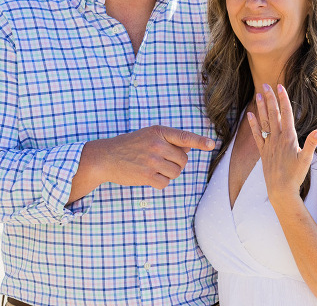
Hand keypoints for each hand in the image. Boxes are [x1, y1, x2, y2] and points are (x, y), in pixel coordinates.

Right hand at [82, 125, 214, 190]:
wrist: (106, 157)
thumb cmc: (129, 146)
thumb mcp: (148, 135)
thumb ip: (168, 141)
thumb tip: (187, 151)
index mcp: (158, 132)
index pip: (184, 137)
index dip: (199, 141)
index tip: (211, 144)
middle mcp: (156, 145)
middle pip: (183, 160)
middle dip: (176, 164)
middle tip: (161, 161)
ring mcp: (151, 160)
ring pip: (176, 173)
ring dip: (168, 174)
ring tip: (153, 168)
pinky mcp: (146, 175)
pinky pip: (165, 183)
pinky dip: (160, 182)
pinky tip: (148, 176)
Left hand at [247, 84, 316, 205]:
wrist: (280, 190)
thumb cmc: (296, 175)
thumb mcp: (306, 159)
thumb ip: (311, 143)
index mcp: (289, 137)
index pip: (286, 114)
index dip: (283, 99)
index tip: (280, 86)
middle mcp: (277, 138)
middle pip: (273, 114)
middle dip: (270, 98)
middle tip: (266, 85)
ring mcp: (268, 144)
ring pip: (264, 122)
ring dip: (261, 108)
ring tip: (258, 95)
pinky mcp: (263, 151)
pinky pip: (257, 134)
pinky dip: (253, 124)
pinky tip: (250, 114)